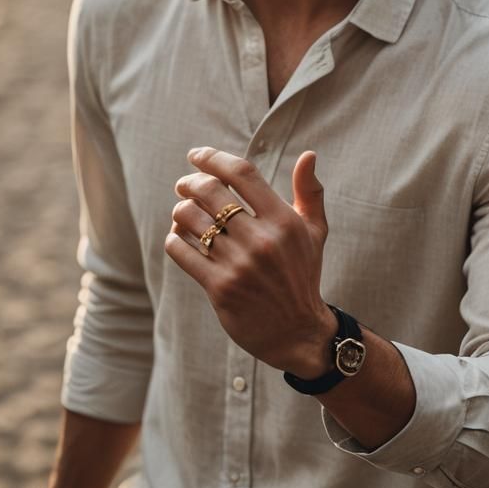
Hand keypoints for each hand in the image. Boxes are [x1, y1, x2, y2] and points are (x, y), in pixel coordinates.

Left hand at [164, 147, 336, 376]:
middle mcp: (261, 239)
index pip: (241, 173)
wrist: (297, 332)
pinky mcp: (220, 287)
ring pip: (190, 218)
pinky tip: (180, 237)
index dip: (213, 157)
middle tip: (184, 184)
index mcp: (283, 220)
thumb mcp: (314, 232)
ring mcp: (239, 264)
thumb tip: (308, 155)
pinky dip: (174, 238)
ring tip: (183, 211)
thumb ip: (310, 191)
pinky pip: (181, 250)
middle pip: (210, 191)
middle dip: (189, 181)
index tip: (197, 155)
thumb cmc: (303, 274)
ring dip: (180, 209)